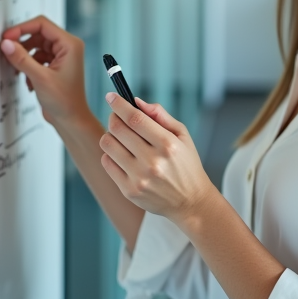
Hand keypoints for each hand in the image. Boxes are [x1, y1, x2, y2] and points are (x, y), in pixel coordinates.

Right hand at [0, 16, 88, 129]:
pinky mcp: (54, 65)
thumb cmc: (64, 101)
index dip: (22, 28)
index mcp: (69, 44)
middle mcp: (67, 47)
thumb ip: (21, 59)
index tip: (7, 37)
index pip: (42, 25)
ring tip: (19, 70)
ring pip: (35, 46)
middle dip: (22, 44)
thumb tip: (6, 44)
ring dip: (24, 57)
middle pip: (38, 34)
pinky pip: (36, 57)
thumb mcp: (39, 78)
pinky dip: (28, 66)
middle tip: (7, 51)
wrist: (71, 120)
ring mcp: (61, 56)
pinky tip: (28, 80)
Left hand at [99, 93, 216, 224]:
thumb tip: (136, 102)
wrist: (190, 201)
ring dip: (110, 135)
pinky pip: (107, 163)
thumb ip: (160, 115)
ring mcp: (140, 178)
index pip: (135, 119)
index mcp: (167, 145)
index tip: (111, 96)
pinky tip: (121, 154)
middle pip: (118, 129)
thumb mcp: (182, 135)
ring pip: (108, 145)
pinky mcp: (130, 191)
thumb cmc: (186, 164)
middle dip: (113, 117)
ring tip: (120, 137)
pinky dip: (110, 154)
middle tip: (116, 116)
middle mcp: (153, 162)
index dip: (119, 104)